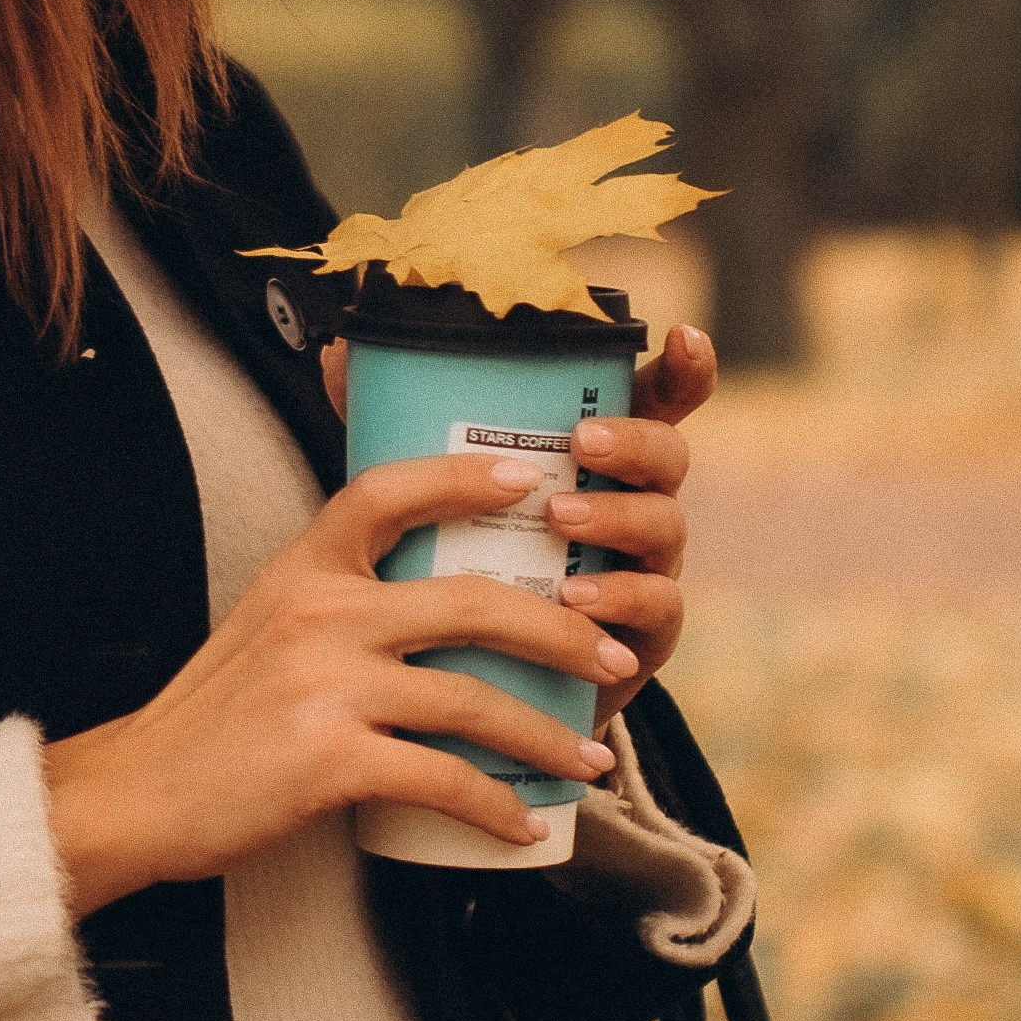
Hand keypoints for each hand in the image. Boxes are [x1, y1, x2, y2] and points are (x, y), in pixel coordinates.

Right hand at [41, 451, 641, 915]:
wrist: (136, 794)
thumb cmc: (208, 721)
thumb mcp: (262, 627)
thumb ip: (334, 603)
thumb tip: (427, 606)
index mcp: (302, 571)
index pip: (385, 492)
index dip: (461, 476)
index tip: (526, 476)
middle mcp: (318, 615)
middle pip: (471, 602)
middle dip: (561, 631)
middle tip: (613, 654)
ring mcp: (325, 685)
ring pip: (473, 700)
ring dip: (545, 734)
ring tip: (588, 758)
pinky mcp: (330, 759)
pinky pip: (443, 778)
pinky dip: (495, 806)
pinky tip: (520, 825)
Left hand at [317, 322, 711, 728]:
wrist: (468, 685)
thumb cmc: (453, 566)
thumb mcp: (427, 492)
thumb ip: (395, 423)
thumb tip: (337, 354)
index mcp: (595, 458)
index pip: (654, 401)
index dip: (683, 367)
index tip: (684, 336)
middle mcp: (631, 503)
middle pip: (668, 454)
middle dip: (634, 441)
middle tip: (579, 441)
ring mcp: (646, 568)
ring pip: (667, 525)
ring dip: (618, 517)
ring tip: (560, 519)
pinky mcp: (642, 636)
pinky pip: (660, 609)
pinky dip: (622, 597)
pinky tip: (576, 599)